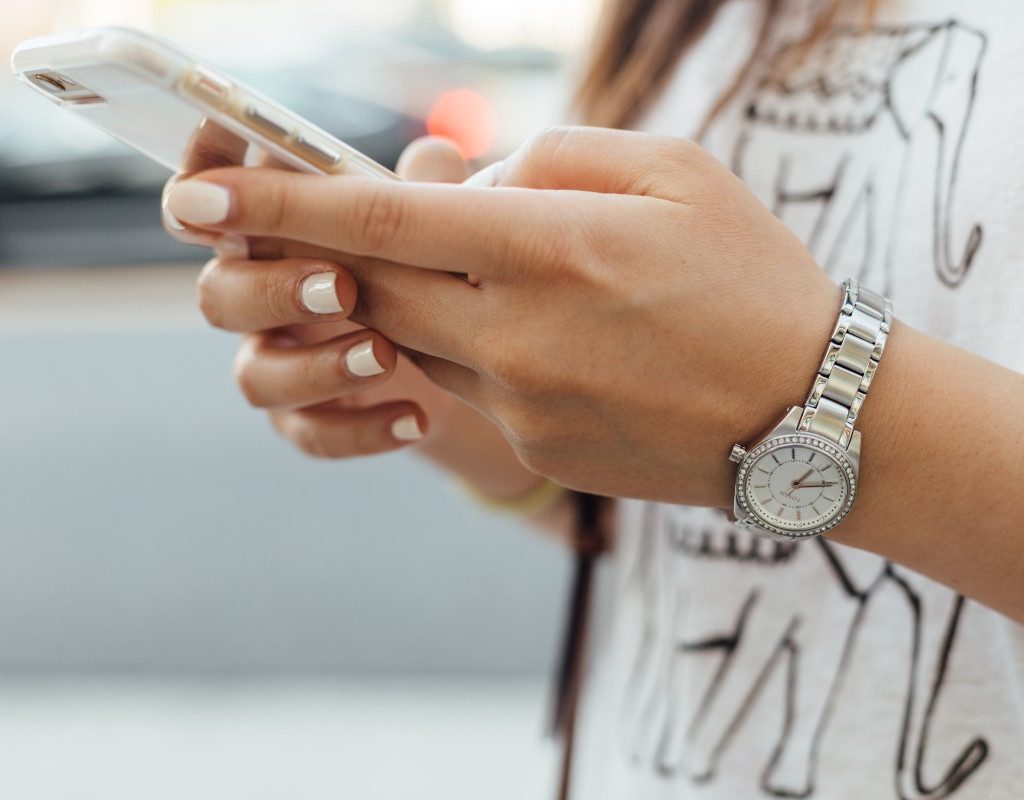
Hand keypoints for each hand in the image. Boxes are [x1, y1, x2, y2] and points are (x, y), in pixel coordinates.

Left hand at [164, 126, 840, 506]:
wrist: (813, 416)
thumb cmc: (755, 277)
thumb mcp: (674, 172)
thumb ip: (553, 157)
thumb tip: (466, 180)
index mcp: (552, 247)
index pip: (382, 220)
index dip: (281, 203)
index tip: (200, 197)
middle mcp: (519, 333)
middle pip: (373, 286)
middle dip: (334, 252)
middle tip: (322, 226)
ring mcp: (522, 403)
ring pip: (416, 337)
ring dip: (421, 297)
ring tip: (504, 274)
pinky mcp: (535, 446)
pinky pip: (470, 385)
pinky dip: (479, 346)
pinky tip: (555, 337)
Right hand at [164, 135, 494, 463]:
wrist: (463, 360)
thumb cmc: (429, 265)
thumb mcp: (436, 224)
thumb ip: (428, 189)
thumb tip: (435, 157)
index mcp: (273, 231)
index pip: (211, 200)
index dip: (200, 182)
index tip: (219, 180)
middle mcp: (260, 295)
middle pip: (219, 294)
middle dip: (273, 289)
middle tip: (343, 286)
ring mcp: (279, 361)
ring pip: (255, 375)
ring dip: (316, 366)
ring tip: (386, 355)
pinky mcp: (307, 418)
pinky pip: (310, 433)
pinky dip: (361, 429)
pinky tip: (416, 417)